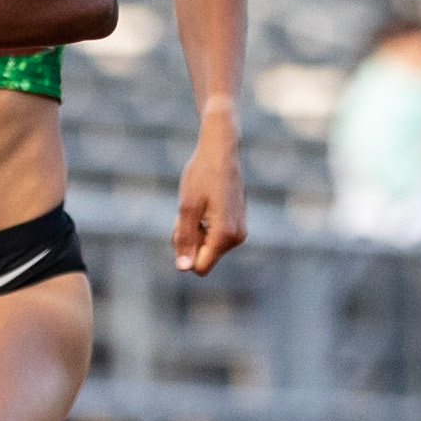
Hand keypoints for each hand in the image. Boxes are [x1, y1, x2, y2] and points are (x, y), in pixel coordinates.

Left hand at [174, 124, 250, 274]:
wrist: (220, 151)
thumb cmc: (201, 176)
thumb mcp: (186, 207)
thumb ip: (185, 239)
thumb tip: (183, 269)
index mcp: (225, 235)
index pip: (200, 267)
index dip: (184, 253)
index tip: (181, 228)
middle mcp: (236, 238)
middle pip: (203, 257)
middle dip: (189, 240)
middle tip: (186, 213)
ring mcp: (239, 232)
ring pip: (207, 247)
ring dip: (195, 232)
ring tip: (196, 207)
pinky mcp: (237, 225)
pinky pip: (214, 238)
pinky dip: (204, 226)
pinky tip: (205, 205)